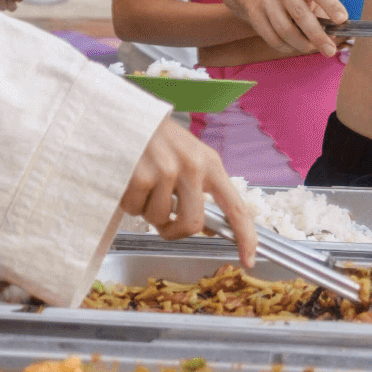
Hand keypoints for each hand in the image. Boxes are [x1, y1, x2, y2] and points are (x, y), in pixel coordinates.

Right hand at [120, 117, 257, 266]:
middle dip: (174, 232)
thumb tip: (209, 228)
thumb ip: (201, 189)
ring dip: (145, 211)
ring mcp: (167, 170)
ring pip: (158, 219)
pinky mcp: (141, 175)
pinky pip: (135, 210)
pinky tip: (126, 180)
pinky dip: (128, 203)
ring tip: (140, 187)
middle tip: (162, 224)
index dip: (246, 236)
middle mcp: (193, 166)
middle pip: (193, 224)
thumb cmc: (155, 137)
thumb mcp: (188, 156)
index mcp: (210, 163)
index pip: (236, 206)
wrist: (122, 112)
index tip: (249, 259)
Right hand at [235, 0, 346, 58]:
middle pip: (301, 16)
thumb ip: (322, 10)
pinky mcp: (255, 14)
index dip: (331, 5)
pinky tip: (293, 46)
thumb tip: (333, 36)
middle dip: (318, 36)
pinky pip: (273, 38)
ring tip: (311, 48)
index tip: (342, 20)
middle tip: (330, 51)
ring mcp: (266, 0)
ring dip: (301, 44)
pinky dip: (286, 47)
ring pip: (286, 31)